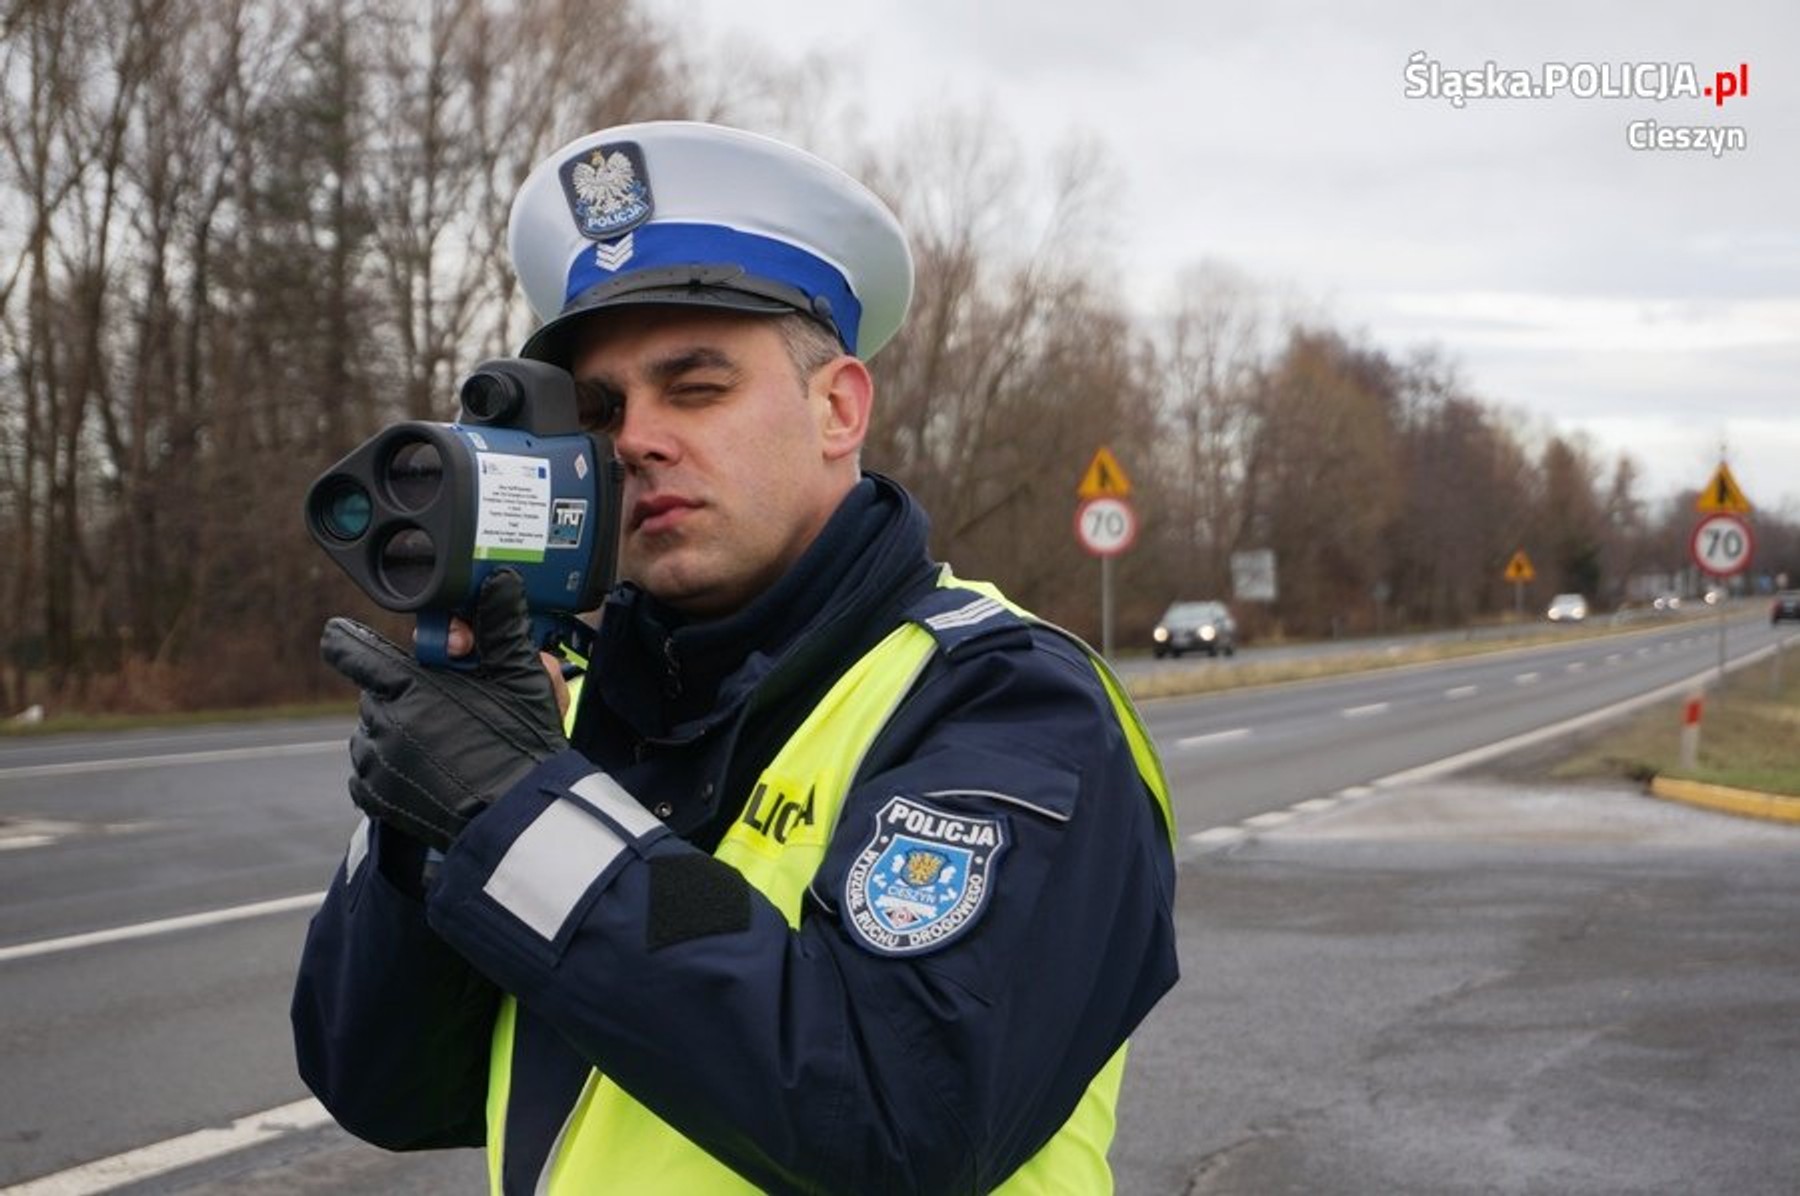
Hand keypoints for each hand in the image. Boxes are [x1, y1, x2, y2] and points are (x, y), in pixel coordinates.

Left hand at [321, 571, 568, 851]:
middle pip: (377, 692)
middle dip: (404, 693)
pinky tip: (429, 770)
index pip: (350, 648)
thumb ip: (502, 625)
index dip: (348, 639)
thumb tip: (499, 580)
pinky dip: (392, 768)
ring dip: (397, 729)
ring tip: (443, 743)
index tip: (344, 635)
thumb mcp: (521, 678)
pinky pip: (370, 771)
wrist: (519, 816)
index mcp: (409, 685)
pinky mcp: (376, 798)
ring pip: (373, 730)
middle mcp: (382, 722)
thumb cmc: (521, 745)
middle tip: (447, 705)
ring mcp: (376, 763)